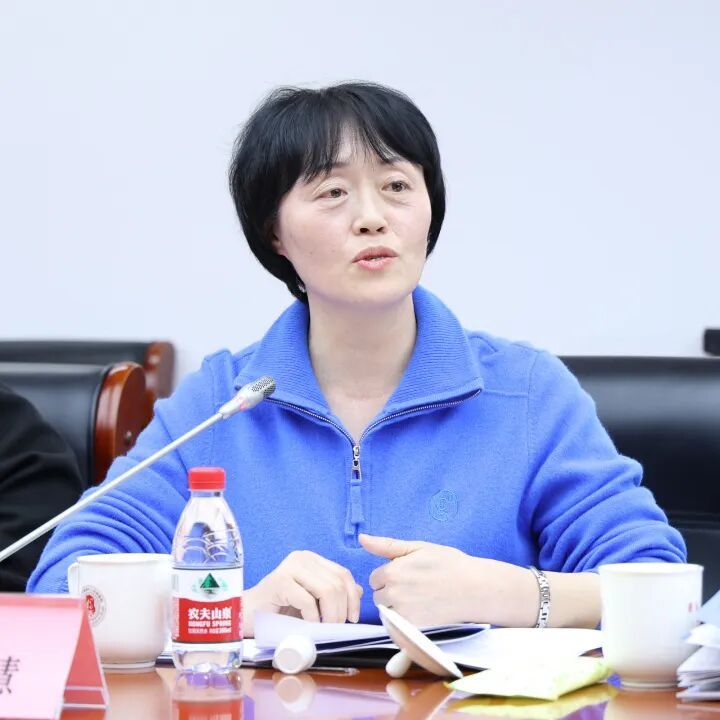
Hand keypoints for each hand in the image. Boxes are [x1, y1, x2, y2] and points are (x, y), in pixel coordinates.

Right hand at [243, 550, 362, 635]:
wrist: (247, 615)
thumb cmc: (280, 610)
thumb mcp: (312, 601)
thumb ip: (333, 593)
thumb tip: (359, 592)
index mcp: (312, 560)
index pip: (343, 574)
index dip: (352, 597)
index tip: (352, 618)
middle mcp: (302, 558)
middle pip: (338, 582)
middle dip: (341, 610)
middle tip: (334, 628)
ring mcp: (290, 567)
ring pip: (327, 590)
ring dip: (330, 615)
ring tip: (323, 629)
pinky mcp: (279, 581)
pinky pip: (307, 600)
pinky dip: (312, 618)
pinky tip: (307, 626)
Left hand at [360, 533, 534, 626]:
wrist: (476, 588)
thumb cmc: (449, 564)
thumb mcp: (418, 547)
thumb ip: (386, 545)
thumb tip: (362, 538)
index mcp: (392, 571)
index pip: (374, 578)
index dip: (390, 575)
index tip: (408, 574)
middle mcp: (394, 594)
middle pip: (378, 597)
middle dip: (391, 592)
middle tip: (415, 587)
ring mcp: (403, 614)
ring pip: (387, 613)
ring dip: (397, 608)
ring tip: (420, 599)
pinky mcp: (413, 629)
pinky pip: (397, 628)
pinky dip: (405, 622)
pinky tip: (422, 612)